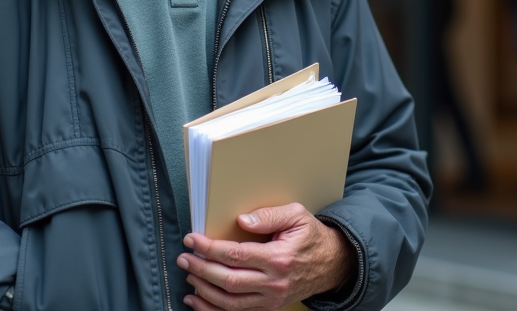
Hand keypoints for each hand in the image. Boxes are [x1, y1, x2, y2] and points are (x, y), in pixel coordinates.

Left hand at [178, 203, 353, 309]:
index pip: (236, 255)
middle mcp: (274, 283)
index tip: (192, 240)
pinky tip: (197, 301)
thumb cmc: (311, 237)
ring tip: (189, 277)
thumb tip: (242, 220)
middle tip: (184, 258)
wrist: (331, 264)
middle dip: (201, 270)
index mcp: (279, 258)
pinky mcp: (269, 309)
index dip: (209, 248)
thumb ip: (269, 215)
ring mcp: (271, 300)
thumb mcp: (296, 215)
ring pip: (229, 303)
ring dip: (204, 291)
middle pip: (228, 281)